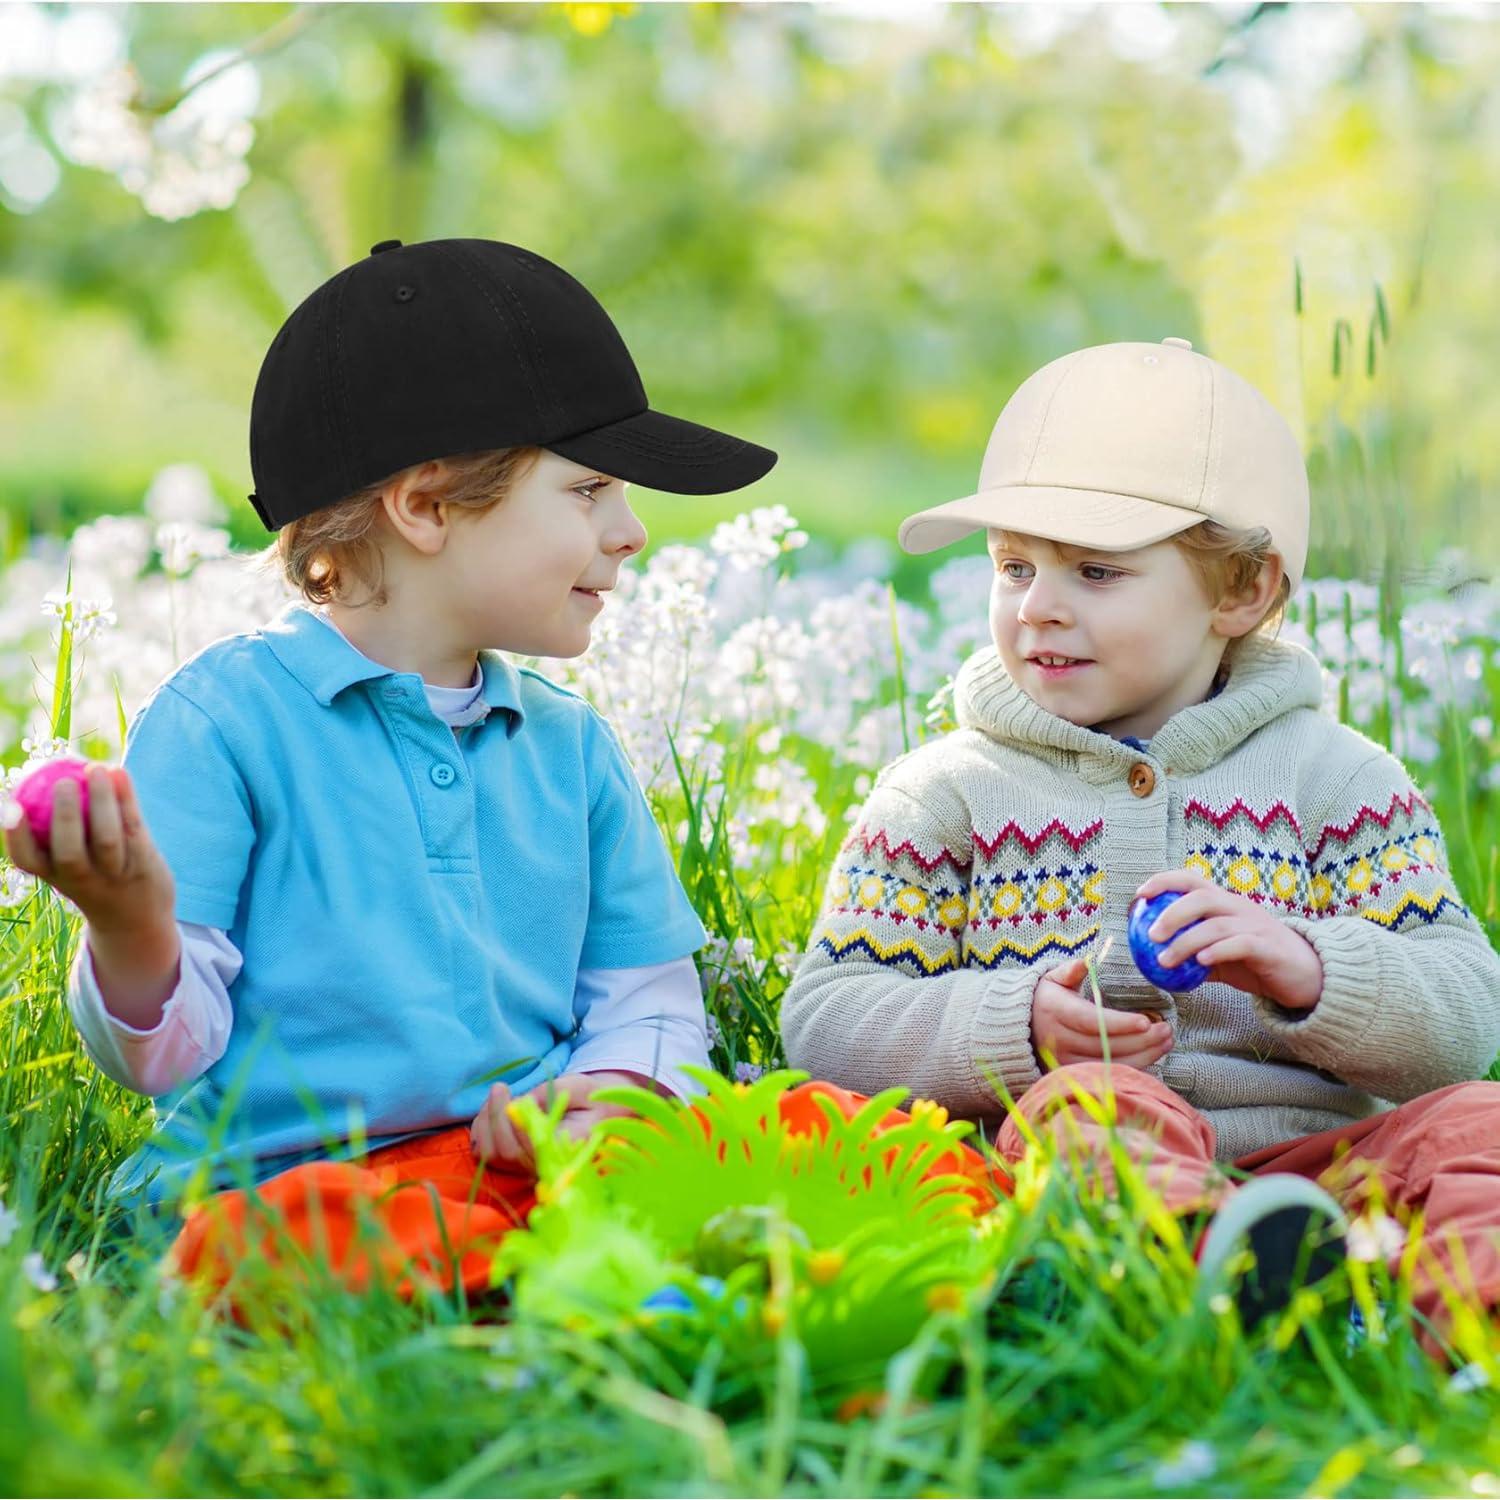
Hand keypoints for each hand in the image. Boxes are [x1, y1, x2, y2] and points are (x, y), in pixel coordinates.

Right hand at [2, 764, 175, 934]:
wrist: (137, 921)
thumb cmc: (94, 879)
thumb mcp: (69, 867)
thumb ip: (56, 833)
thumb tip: (44, 777)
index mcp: (54, 876)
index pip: (28, 860)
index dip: (16, 835)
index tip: (11, 805)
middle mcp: (82, 880)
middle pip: (70, 852)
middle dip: (65, 817)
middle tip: (62, 782)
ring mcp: (115, 875)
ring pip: (108, 840)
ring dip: (102, 802)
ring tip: (96, 769)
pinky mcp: (145, 865)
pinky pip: (134, 828)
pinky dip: (126, 799)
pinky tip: (119, 772)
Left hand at [469, 1069, 663, 1171]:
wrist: (594, 1114)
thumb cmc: (589, 1098)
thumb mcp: (580, 1087)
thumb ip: (558, 1092)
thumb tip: (524, 1102)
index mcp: (567, 1147)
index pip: (532, 1146)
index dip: (516, 1123)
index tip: (512, 1094)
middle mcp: (545, 1164)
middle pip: (507, 1152)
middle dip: (496, 1117)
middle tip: (500, 1087)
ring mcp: (527, 1167)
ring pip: (492, 1154)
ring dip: (486, 1122)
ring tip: (498, 1094)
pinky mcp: (513, 1162)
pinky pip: (486, 1153)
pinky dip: (481, 1130)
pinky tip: (491, 1109)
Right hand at [1030, 956, 1173, 1070]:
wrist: (1024, 1027)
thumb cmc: (1048, 998)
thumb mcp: (1054, 978)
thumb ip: (1071, 970)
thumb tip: (1087, 961)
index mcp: (1055, 1011)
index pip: (1091, 1021)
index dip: (1120, 1024)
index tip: (1146, 1021)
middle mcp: (1058, 1040)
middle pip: (1106, 1045)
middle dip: (1141, 1040)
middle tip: (1166, 1030)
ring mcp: (1065, 1062)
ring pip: (1110, 1063)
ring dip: (1143, 1055)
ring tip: (1166, 1042)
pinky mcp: (1073, 1075)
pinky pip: (1108, 1075)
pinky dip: (1133, 1068)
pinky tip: (1152, 1056)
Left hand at [1134, 869, 1322, 1010]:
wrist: (1306, 976)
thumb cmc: (1258, 962)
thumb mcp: (1220, 956)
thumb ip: (1193, 954)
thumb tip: (1154, 962)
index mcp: (1225, 904)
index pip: (1192, 881)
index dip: (1164, 882)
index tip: (1139, 895)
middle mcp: (1239, 908)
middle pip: (1201, 898)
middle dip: (1171, 913)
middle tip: (1150, 935)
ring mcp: (1255, 926)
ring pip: (1216, 925)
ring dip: (1186, 942)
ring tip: (1164, 961)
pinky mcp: (1268, 947)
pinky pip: (1240, 944)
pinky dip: (1217, 951)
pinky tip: (1200, 963)